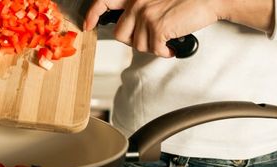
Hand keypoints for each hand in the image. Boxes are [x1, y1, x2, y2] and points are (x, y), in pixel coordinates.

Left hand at [85, 0, 222, 57]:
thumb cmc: (188, 0)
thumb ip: (141, 6)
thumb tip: (131, 26)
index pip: (104, 1)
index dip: (93, 14)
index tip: (88, 24)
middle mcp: (137, 3)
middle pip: (121, 34)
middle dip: (134, 41)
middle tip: (149, 40)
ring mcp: (146, 15)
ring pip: (138, 45)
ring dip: (153, 47)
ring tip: (166, 41)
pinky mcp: (158, 28)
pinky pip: (154, 50)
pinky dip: (164, 52)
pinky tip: (172, 46)